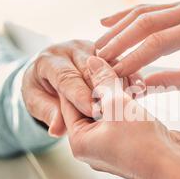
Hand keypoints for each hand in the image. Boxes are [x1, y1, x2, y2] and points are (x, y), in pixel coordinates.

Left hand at [22, 40, 144, 136]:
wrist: (48, 81)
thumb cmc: (41, 93)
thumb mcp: (39, 105)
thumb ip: (52, 115)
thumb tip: (55, 129)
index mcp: (48, 61)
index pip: (66, 79)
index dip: (80, 94)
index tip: (92, 110)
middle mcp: (70, 50)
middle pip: (90, 70)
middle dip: (102, 89)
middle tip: (115, 107)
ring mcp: (90, 49)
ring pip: (108, 64)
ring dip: (121, 82)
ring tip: (132, 99)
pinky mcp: (107, 54)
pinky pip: (121, 66)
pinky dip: (131, 79)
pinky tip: (140, 91)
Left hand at [61, 56, 179, 178]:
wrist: (173, 166)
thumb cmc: (141, 141)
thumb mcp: (117, 104)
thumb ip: (103, 80)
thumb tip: (92, 61)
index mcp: (80, 142)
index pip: (69, 103)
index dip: (78, 79)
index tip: (86, 61)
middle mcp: (93, 147)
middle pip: (89, 108)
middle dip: (99, 85)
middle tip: (106, 64)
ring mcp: (112, 148)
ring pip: (108, 113)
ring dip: (116, 93)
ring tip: (122, 74)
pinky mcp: (130, 145)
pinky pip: (122, 120)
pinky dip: (127, 105)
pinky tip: (135, 90)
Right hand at [96, 1, 179, 90]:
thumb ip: (169, 82)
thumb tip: (138, 87)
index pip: (156, 44)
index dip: (132, 58)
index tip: (114, 73)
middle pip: (144, 22)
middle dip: (119, 41)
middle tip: (100, 58)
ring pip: (142, 11)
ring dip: (118, 27)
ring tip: (99, 44)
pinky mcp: (179, 4)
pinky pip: (148, 7)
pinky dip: (126, 15)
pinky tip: (107, 21)